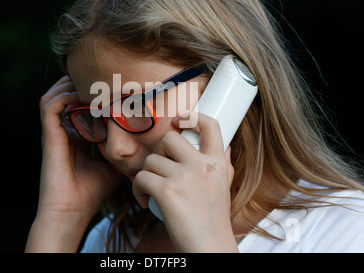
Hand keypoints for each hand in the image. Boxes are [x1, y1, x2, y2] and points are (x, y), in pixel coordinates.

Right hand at [35, 76, 121, 228]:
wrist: (72, 212)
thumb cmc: (92, 193)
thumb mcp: (114, 167)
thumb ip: (122, 153)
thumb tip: (143, 145)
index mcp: (76, 137)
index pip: (79, 106)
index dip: (92, 95)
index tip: (111, 87)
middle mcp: (64, 132)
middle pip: (64, 96)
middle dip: (79, 84)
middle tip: (99, 79)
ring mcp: (55, 133)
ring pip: (53, 96)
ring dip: (68, 86)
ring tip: (87, 83)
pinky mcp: (49, 136)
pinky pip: (49, 106)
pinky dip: (62, 96)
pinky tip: (79, 96)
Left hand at [132, 112, 236, 251]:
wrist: (209, 246)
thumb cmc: (213, 220)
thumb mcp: (224, 187)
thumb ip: (223, 165)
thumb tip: (226, 147)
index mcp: (217, 163)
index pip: (210, 126)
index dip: (193, 117)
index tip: (181, 119)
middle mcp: (201, 166)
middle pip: (169, 138)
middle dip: (158, 151)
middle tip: (159, 167)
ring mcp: (183, 177)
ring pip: (151, 160)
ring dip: (145, 174)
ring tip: (150, 190)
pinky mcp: (166, 191)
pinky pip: (140, 177)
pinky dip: (137, 189)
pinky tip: (144, 199)